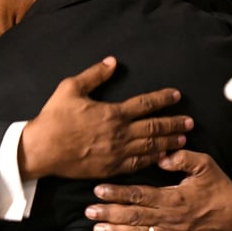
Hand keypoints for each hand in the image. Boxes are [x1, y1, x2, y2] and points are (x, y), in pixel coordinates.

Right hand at [19, 56, 191, 179]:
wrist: (41, 149)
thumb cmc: (54, 117)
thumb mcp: (70, 88)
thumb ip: (94, 75)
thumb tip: (112, 61)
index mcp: (113, 112)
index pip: (146, 104)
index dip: (163, 98)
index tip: (176, 95)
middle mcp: (120, 133)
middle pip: (154, 127)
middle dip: (174, 123)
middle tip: (190, 122)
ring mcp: (117, 153)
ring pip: (150, 147)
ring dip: (168, 142)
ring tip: (183, 139)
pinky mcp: (111, 168)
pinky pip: (138, 164)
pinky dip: (153, 160)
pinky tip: (163, 157)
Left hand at [86, 149, 231, 230]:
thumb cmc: (220, 189)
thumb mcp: (205, 165)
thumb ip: (182, 158)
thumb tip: (161, 156)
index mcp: (174, 197)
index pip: (139, 194)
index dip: (117, 193)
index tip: (98, 189)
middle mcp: (170, 218)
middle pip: (133, 216)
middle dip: (109, 213)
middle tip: (88, 211)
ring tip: (96, 229)